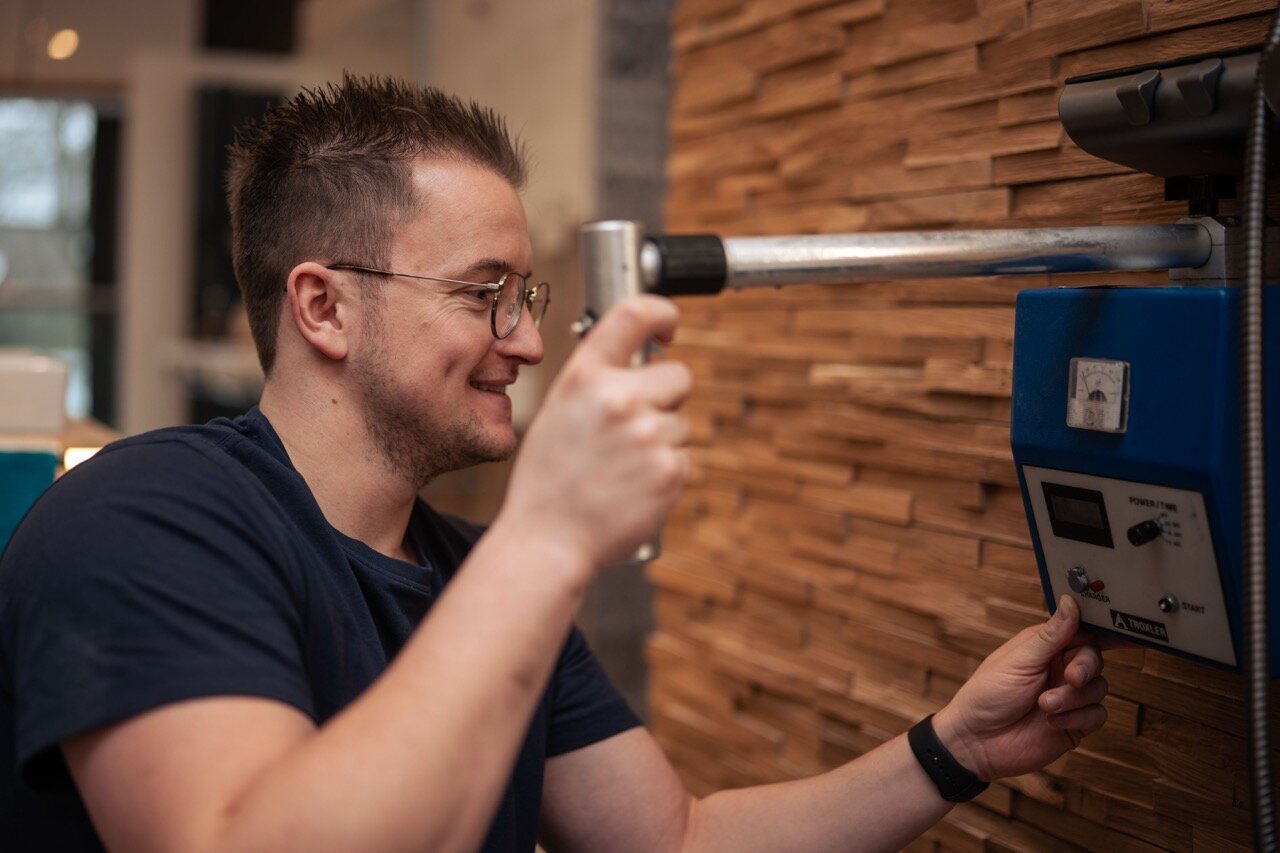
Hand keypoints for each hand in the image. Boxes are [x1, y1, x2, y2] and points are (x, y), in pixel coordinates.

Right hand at [500, 295, 692, 569]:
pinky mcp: (670, 469)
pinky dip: (665, 472)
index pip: (634, 313)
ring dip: (662, 441)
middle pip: (678, 374)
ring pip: (681, 422)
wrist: (548, 540)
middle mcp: (618, 398)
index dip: (662, 313)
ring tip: (622, 467)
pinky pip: (685, 457)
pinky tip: (633, 487)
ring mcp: (647, 434)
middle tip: (635, 427)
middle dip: (666, 397)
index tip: (669, 327)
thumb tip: (645, 361)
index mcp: (584, 376)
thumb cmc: (550, 480)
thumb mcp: (559, 412)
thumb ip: (599, 381)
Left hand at [932, 596, 1108, 780]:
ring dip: (1073, 698)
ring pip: (1099, 688)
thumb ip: (1051, 635)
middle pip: (1094, 659)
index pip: (1080, 632)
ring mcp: (1068, 697)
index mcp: (1044, 647)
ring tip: (1044, 706)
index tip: (1121, 633)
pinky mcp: (1074, 723)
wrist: (977, 742)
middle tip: (1070, 677)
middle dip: (1085, 668)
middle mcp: (1059, 669)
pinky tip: (1053, 722)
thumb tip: (1069, 601)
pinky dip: (1078, 718)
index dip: (1100, 632)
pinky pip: (1097, 715)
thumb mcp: (1019, 661)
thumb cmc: (988, 695)